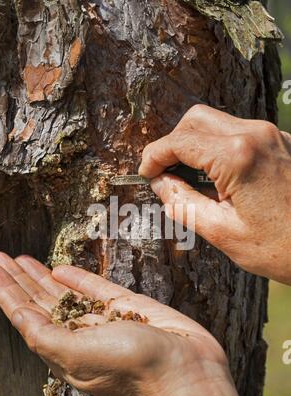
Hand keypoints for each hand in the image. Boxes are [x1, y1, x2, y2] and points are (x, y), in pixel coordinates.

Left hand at [0, 252, 256, 395]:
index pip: (26, 316)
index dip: (6, 292)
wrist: (185, 368)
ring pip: (64, 294)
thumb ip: (45, 336)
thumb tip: (20, 315)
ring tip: (22, 259)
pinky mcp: (126, 307)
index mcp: (62, 350)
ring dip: (41, 276)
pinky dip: (77, 278)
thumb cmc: (133, 367)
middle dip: (18, 280)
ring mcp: (102, 321)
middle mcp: (79, 336)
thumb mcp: (78, 355)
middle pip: (40, 302)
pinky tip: (60, 269)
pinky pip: (95, 289)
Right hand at [139, 105, 290, 284]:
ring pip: (216, 121)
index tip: (145, 173)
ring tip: (189, 178)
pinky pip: (238, 132)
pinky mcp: (281, 141)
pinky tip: (217, 176)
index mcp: (237, 156)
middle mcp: (255, 134)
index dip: (154, 156)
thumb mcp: (223, 232)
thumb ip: (183, 203)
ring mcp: (272, 134)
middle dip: (173, 143)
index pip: (179, 141)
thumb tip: (160, 184)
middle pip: (195, 119)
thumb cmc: (282, 248)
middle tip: (165, 173)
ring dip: (195, 143)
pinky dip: (217, 146)